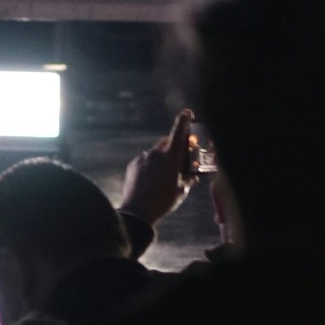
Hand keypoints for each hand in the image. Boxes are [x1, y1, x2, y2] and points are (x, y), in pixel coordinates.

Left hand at [118, 107, 197, 234]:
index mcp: (171, 158)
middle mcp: (156, 153)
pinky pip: (145, 160)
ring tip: (162, 177)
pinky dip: (150, 166)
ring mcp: (143, 158)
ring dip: (161, 160)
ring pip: (156, 153)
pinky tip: (150, 181)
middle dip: (174, 148)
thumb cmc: (163, 202)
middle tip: (178, 159)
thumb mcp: (180, 192)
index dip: (184, 121)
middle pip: (167, 143)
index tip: (187, 112)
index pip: (178, 133)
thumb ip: (187, 180)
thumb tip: (191, 177)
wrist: (137, 211)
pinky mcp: (133, 164)